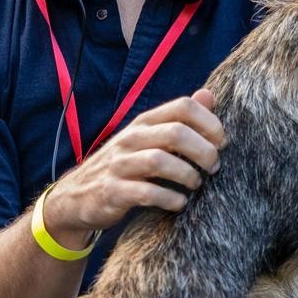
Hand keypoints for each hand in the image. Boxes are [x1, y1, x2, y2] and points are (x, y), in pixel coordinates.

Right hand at [42, 89, 225, 243]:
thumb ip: (178, 119)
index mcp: (144, 123)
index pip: (183, 107)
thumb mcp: (147, 138)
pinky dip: (169, 199)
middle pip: (176, 133)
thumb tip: (208, 95)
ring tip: (196, 185)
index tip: (222, 143)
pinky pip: (146, 193)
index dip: (210, 122)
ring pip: (161, 161)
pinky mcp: (112, 192)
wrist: (76, 197)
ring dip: (188, 175)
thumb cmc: (124, 166)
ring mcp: (119, 165)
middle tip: (214, 167)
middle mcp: (131, 138)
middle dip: (204, 150)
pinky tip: (179, 203)